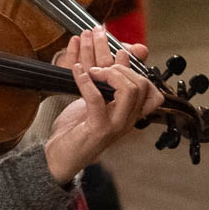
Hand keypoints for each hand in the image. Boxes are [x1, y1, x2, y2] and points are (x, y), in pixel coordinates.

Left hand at [43, 30, 163, 182]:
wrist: (59, 157)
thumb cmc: (76, 130)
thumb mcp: (95, 100)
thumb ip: (107, 80)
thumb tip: (121, 54)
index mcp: (130, 113)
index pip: (149, 87)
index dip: (137, 66)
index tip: (120, 51)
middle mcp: (127, 119)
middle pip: (140, 84)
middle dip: (121, 66)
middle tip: (100, 63)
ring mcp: (115, 125)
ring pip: (129, 91)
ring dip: (109, 73)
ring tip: (92, 69)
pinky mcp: (98, 129)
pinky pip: (97, 99)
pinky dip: (86, 81)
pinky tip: (77, 70)